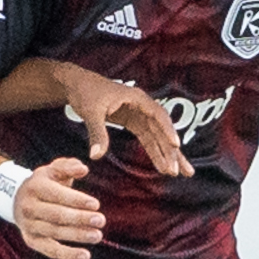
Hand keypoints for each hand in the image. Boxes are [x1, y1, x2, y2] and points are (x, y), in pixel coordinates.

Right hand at [13, 156, 107, 258]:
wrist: (16, 198)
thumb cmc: (44, 183)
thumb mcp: (53, 169)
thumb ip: (69, 166)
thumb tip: (83, 169)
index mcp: (35, 187)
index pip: (57, 195)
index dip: (76, 200)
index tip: (96, 204)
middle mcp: (29, 207)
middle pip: (56, 215)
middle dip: (80, 219)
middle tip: (101, 220)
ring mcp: (29, 225)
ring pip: (54, 233)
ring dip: (77, 235)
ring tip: (97, 236)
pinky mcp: (32, 240)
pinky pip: (50, 250)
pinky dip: (68, 254)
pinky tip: (86, 255)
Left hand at [46, 63, 190, 177]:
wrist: (77, 85)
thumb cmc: (85, 93)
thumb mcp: (91, 113)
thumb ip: (97, 134)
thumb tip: (95, 156)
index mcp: (137, 98)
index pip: (157, 115)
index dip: (168, 130)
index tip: (176, 145)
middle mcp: (143, 106)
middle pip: (162, 130)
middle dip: (172, 151)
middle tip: (181, 170)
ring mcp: (139, 115)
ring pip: (158, 137)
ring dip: (167, 155)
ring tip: (178, 173)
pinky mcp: (133, 122)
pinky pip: (148, 139)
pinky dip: (154, 152)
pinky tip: (162, 167)